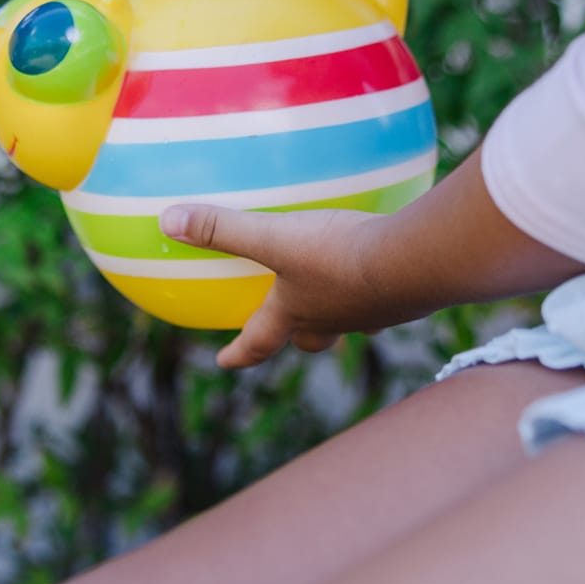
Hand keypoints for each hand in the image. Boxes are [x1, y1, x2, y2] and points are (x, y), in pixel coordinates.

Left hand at [159, 203, 397, 368]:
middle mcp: (335, 320)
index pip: (260, 342)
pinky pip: (387, 294)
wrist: (416, 261)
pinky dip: (379, 284)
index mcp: (297, 314)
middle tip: (289, 330)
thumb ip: (223, 228)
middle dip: (296, 336)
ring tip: (343, 293)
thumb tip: (168, 221)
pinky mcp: (408, 296)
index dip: (239, 353)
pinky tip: (385, 262)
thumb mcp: (274, 237)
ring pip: (351, 319)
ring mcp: (375, 312)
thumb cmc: (338, 255)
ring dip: (341, 311)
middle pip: (311, 338)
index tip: (223, 361)